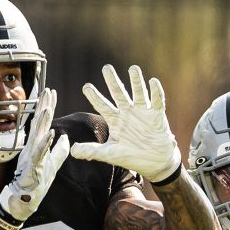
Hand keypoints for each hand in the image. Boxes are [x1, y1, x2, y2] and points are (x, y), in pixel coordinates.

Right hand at [0, 88, 69, 222]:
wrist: (25, 199)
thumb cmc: (37, 181)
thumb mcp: (53, 163)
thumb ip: (59, 150)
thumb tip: (66, 137)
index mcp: (38, 144)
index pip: (44, 121)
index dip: (48, 106)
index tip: (51, 91)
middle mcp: (33, 146)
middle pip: (39, 123)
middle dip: (44, 106)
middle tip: (48, 90)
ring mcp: (31, 155)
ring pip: (38, 134)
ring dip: (43, 120)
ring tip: (48, 106)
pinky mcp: (33, 166)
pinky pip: (40, 152)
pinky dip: (45, 143)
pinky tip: (51, 133)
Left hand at [71, 64, 181, 181]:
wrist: (154, 162)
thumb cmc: (131, 156)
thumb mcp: (109, 154)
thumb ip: (91, 150)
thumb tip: (72, 151)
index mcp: (115, 120)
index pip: (102, 105)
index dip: (94, 96)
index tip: (86, 87)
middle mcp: (127, 112)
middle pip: (119, 93)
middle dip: (112, 81)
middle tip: (106, 67)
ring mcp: (142, 112)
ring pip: (138, 92)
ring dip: (136, 81)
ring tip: (133, 68)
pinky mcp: (157, 114)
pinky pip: (157, 100)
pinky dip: (156, 91)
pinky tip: (152, 81)